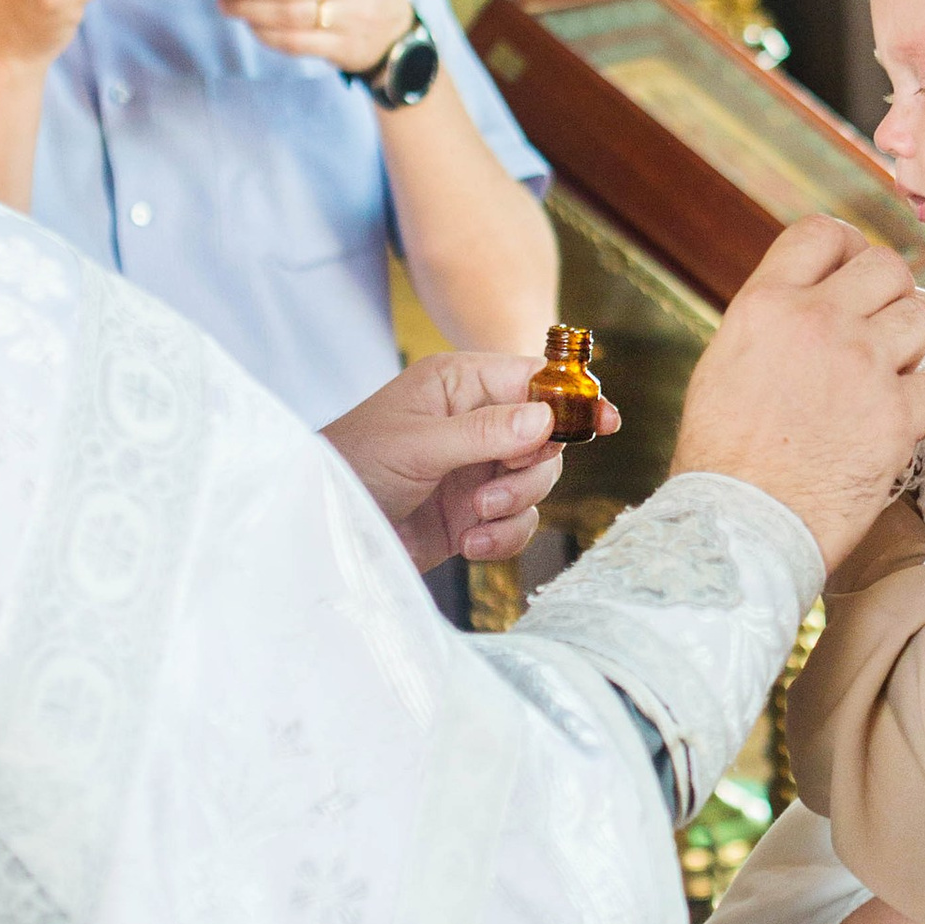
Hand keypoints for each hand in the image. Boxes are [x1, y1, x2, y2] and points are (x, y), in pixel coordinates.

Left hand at [322, 348, 584, 570]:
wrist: (320, 531)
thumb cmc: (352, 466)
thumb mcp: (417, 444)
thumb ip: (485, 431)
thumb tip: (546, 417)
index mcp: (459, 385)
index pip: (533, 379)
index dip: (572, 399)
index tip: (604, 422)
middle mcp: (475, 423)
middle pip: (547, 437)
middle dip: (530, 470)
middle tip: (494, 492)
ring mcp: (476, 469)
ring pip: (537, 483)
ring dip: (513, 506)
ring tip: (472, 518)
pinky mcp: (474, 514)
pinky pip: (518, 522)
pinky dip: (501, 536)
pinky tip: (467, 544)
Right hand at [672, 217, 924, 569]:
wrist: (740, 526)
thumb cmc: (723, 458)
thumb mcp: (726, 363)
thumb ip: (774, 322)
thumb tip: (811, 301)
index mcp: (767, 304)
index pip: (822, 233)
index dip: (845, 246)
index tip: (850, 269)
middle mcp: (818, 322)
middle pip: (885, 266)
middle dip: (888, 292)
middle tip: (877, 326)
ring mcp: (863, 367)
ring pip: (922, 317)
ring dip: (908, 345)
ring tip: (883, 377)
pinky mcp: (896, 416)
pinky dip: (923, 403)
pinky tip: (895, 421)